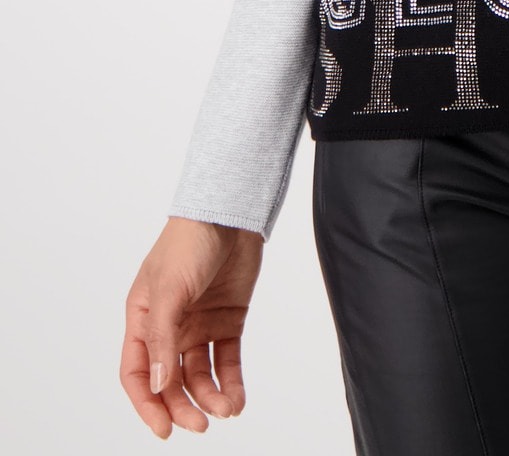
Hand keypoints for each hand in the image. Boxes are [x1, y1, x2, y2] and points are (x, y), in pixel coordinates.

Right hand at [121, 216, 263, 437]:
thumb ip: (162, 338)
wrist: (230, 212)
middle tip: (200, 426)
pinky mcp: (228, 319)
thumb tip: (157, 385)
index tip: (163, 430)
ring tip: (226, 409)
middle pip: (170, 380)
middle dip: (182, 406)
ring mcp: (199, 324)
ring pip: (199, 375)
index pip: (137, 372)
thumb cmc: (189, 242)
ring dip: (210, 397)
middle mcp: (170, 326)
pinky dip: (231, 381)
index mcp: (143, 318)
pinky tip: (237, 399)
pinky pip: (227, 359)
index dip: (146, 404)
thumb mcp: (169, 289)